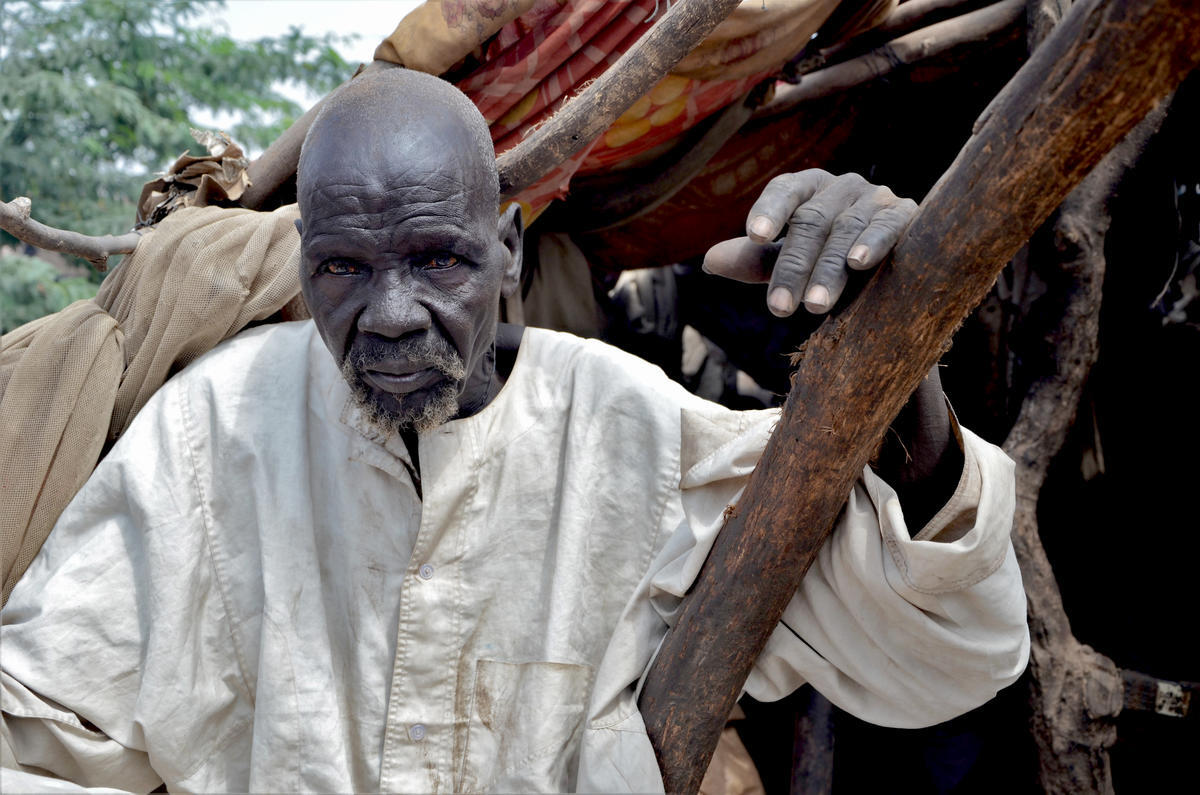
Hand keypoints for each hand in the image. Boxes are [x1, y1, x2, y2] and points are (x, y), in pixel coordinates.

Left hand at [701, 169, 916, 315]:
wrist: (893, 269)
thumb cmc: (828, 260)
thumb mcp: (789, 261)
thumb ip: (755, 260)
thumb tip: (709, 262)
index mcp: (808, 190)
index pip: (785, 191)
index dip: (770, 210)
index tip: (755, 237)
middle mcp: (840, 187)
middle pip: (811, 221)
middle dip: (793, 267)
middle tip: (778, 308)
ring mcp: (875, 197)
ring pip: (845, 230)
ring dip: (827, 270)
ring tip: (813, 307)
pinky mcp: (905, 215)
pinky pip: (887, 225)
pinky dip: (873, 243)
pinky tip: (858, 263)